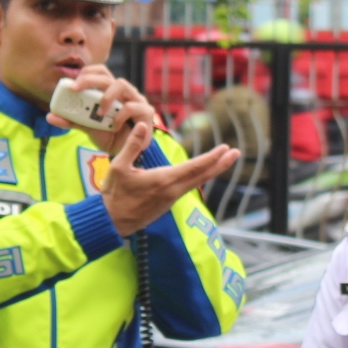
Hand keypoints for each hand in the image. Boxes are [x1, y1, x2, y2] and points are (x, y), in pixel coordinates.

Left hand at [45, 65, 153, 154]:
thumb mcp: (87, 127)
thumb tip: (50, 116)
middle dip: (89, 80)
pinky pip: (132, 106)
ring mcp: (136, 99)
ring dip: (106, 96)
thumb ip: (71, 120)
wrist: (125, 155)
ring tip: (98, 112)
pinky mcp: (146, 112)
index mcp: (110, 91)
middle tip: (75, 89)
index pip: (100, 72)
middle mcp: (123, 92)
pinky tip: (114, 126)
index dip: (86, 73)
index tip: (72, 84)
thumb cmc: (109, 136)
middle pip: (107, 76)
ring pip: (122, 84)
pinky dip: (120, 115)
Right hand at [100, 120, 239, 235]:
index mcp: (163, 180)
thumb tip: (143, 125)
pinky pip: (188, 187)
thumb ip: (132, 145)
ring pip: (196, 182)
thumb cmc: (114, 194)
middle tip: (236, 152)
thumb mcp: (119, 167)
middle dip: (221, 163)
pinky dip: (199, 177)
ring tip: (224, 160)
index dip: (211, 157)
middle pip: (202, 176)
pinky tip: (202, 172)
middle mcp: (172, 191)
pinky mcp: (167, 204)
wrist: (111, 222)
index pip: (193, 167)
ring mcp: (171, 199)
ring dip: (211, 170)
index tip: (225, 148)